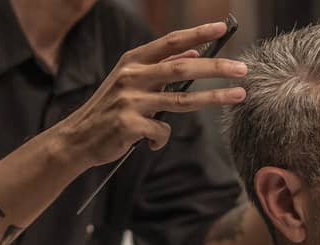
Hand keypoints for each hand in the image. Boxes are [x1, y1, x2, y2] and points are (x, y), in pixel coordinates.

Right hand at [58, 21, 247, 166]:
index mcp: (133, 61)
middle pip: (183, 67)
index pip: (170, 42)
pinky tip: (149, 141)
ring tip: (239, 95)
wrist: (77, 138)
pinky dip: (161, 138)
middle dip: (216, 66)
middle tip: (242, 68)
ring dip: (214, 97)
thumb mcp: (130, 81)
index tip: (221, 27)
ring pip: (182, 99)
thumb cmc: (109, 110)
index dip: (197, 33)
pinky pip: (162, 131)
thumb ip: (159, 67)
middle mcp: (132, 76)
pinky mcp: (129, 124)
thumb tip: (193, 52)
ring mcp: (130, 100)